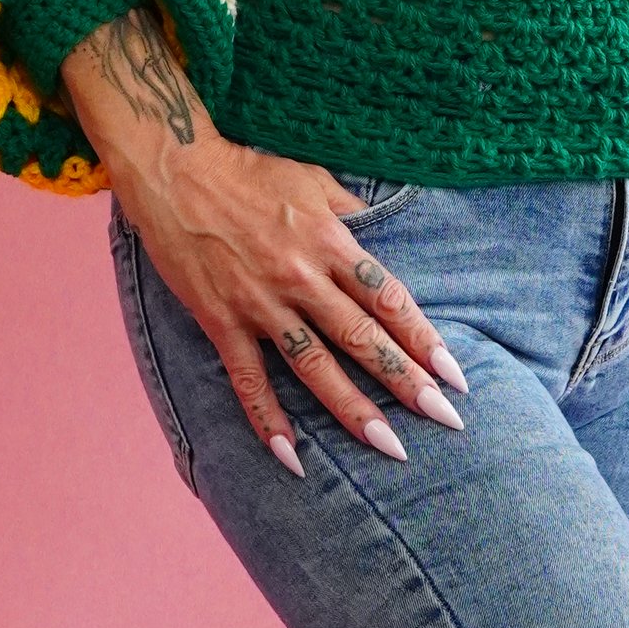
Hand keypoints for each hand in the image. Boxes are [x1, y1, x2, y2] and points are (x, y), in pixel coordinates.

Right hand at [64, 13, 468, 475]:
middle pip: (362, 338)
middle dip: (407, 383)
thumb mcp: (314, 179)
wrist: (175, 170)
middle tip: (445, 419)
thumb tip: (388, 229)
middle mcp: (300, 277)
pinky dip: (268, 419)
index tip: (454, 374)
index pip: (388, 298)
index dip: (423, 338)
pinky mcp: (221, 321)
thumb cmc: (249, 171)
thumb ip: (353, 212)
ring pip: (314, 366)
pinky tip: (292, 457)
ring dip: (353, 409)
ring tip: (389, 447)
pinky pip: (248, 379)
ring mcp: (260, 304)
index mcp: (329, 242)